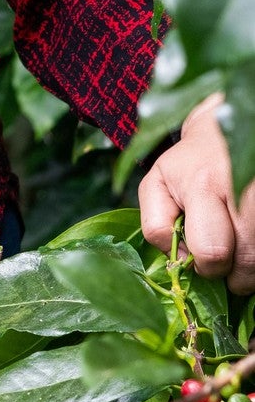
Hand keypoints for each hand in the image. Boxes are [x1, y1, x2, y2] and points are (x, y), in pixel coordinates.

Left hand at [139, 91, 254, 293]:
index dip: (205, 267)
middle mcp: (241, 187)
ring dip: (252, 268)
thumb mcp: (158, 182)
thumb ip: (156, 224)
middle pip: (245, 261)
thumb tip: (178, 261)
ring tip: (241, 252)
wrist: (228, 126)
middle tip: (227, 263)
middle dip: (234, 275)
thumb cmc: (190, 163)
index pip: (210, 251)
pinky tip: (251, 238)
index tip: (202, 259)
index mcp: (203, 185)